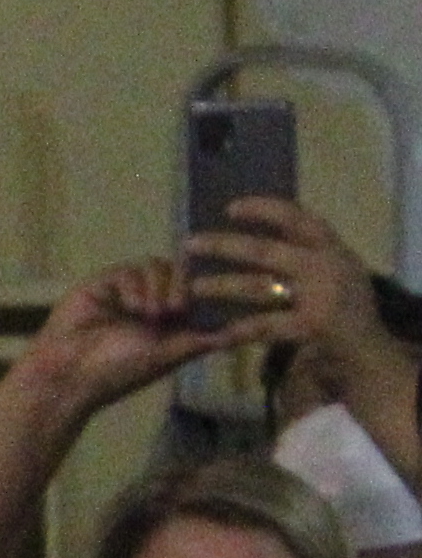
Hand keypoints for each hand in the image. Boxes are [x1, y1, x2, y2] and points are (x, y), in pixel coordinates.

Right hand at [7, 252, 245, 422]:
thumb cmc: (120, 370)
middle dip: (182, 288)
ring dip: (159, 287)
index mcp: (169, 324)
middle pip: (181, 274)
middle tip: (173, 310)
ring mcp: (128, 292)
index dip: (203, 292)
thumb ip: (201, 341)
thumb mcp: (169, 356)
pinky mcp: (105, 283)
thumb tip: (242, 335)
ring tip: (148, 313)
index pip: (196, 294)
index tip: (207, 302)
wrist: (71, 371)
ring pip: (159, 267)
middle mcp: (151, 304)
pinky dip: (136, 285)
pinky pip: (132, 269)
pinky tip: (130, 306)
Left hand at [217, 195, 420, 441]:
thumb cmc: (347, 304)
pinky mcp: (313, 326)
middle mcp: (327, 266)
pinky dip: (239, 330)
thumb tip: (258, 225)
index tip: (230, 208)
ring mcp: (320, 296)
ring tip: (194, 288)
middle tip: (189, 244)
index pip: (298, 218)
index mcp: (332, 248)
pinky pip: (266, 326)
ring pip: (258, 287)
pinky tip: (216, 334)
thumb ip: (306, 250)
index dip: (264, 209)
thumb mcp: (336, 267)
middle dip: (223, 246)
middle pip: (265, 251)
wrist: (369, 348)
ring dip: (222, 286)